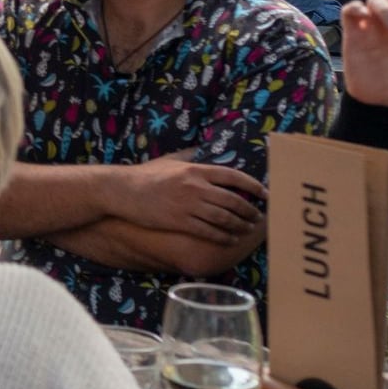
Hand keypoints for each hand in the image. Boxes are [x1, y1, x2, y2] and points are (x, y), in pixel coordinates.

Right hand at [110, 152, 265, 243]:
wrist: (122, 191)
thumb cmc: (145, 175)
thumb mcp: (169, 161)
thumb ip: (189, 155)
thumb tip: (203, 149)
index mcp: (195, 170)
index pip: (233, 176)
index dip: (253, 186)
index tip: (265, 194)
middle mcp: (195, 187)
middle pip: (232, 200)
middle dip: (250, 210)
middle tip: (259, 217)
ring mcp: (188, 206)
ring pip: (224, 218)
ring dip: (240, 225)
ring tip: (248, 229)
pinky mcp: (180, 221)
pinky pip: (209, 231)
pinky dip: (223, 236)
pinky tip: (230, 239)